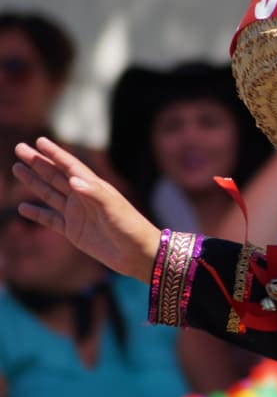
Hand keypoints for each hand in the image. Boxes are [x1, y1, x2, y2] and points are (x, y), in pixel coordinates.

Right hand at [13, 137, 160, 281]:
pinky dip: (37, 214)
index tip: (39, 141)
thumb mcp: (114, 208)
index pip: (70, 166)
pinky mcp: (74, 231)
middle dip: (38, 162)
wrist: (139, 255)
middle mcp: (83, 198)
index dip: (55, 154)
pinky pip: (51, 220)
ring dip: (34, 182)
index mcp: (94, 188)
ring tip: (17, 168)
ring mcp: (77, 214)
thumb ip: (94, 193)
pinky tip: (23, 208)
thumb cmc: (131, 228)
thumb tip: (72, 179)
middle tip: (19, 148)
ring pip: (50, 193)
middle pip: (55, 176)